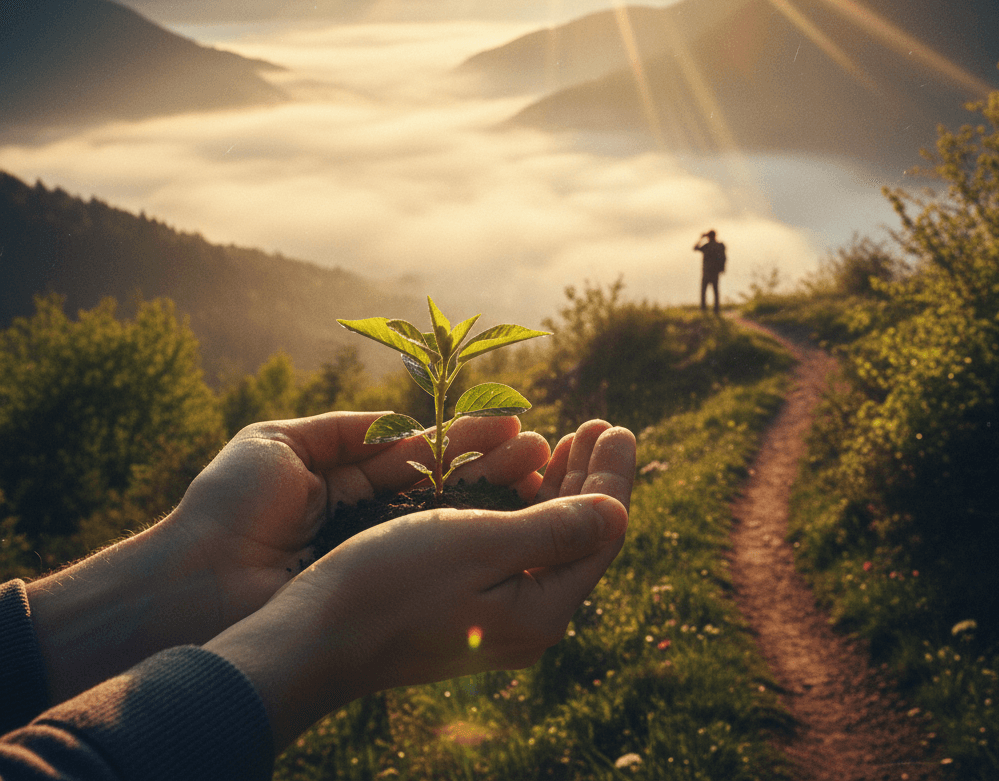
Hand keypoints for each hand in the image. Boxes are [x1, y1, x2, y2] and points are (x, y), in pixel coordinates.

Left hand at [27, 412, 547, 703]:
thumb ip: (345, 428)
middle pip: (445, 481)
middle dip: (494, 461)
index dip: (466, 435)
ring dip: (496, 491)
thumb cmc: (229, 506)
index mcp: (344, 476)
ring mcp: (375, 551)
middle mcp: (368, 514)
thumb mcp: (279, 442)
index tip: (515, 420)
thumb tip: (406, 420)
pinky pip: (431, 550)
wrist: (192, 582)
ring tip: (544, 468)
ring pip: (449, 515)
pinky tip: (512, 514)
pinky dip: (472, 531)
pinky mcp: (375, 584)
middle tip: (544, 446)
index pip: (421, 450)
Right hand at [205, 419, 635, 751]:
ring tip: (567, 442)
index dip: (611, 476)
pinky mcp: (469, 607)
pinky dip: (525, 509)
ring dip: (558, 488)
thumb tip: (618, 511)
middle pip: (578, 537)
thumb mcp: (480, 545)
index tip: (616, 427)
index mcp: (542, 610)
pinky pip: (516, 551)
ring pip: (546, 541)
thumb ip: (555, 530)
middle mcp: (529, 620)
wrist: (315, 638)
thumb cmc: (393, 584)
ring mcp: (499, 616)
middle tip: (597, 425)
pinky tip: (521, 481)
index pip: (599, 533)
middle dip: (589, 477)